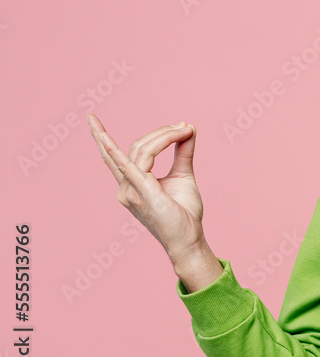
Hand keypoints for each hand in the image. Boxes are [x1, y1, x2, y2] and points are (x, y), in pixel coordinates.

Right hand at [87, 113, 206, 262]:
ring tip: (185, 130)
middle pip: (138, 147)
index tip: (94, 118)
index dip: (97, 136)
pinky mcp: (141, 193)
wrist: (189, 239)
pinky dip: (116, 151)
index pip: (112, 156)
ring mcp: (130, 191)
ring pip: (141, 151)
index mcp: (131, 183)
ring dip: (164, 136)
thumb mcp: (183, 175)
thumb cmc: (184, 212)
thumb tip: (188, 128)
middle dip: (162, 133)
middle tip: (185, 127)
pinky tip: (104, 139)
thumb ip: (183, 151)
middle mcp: (125, 187)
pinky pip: (128, 167)